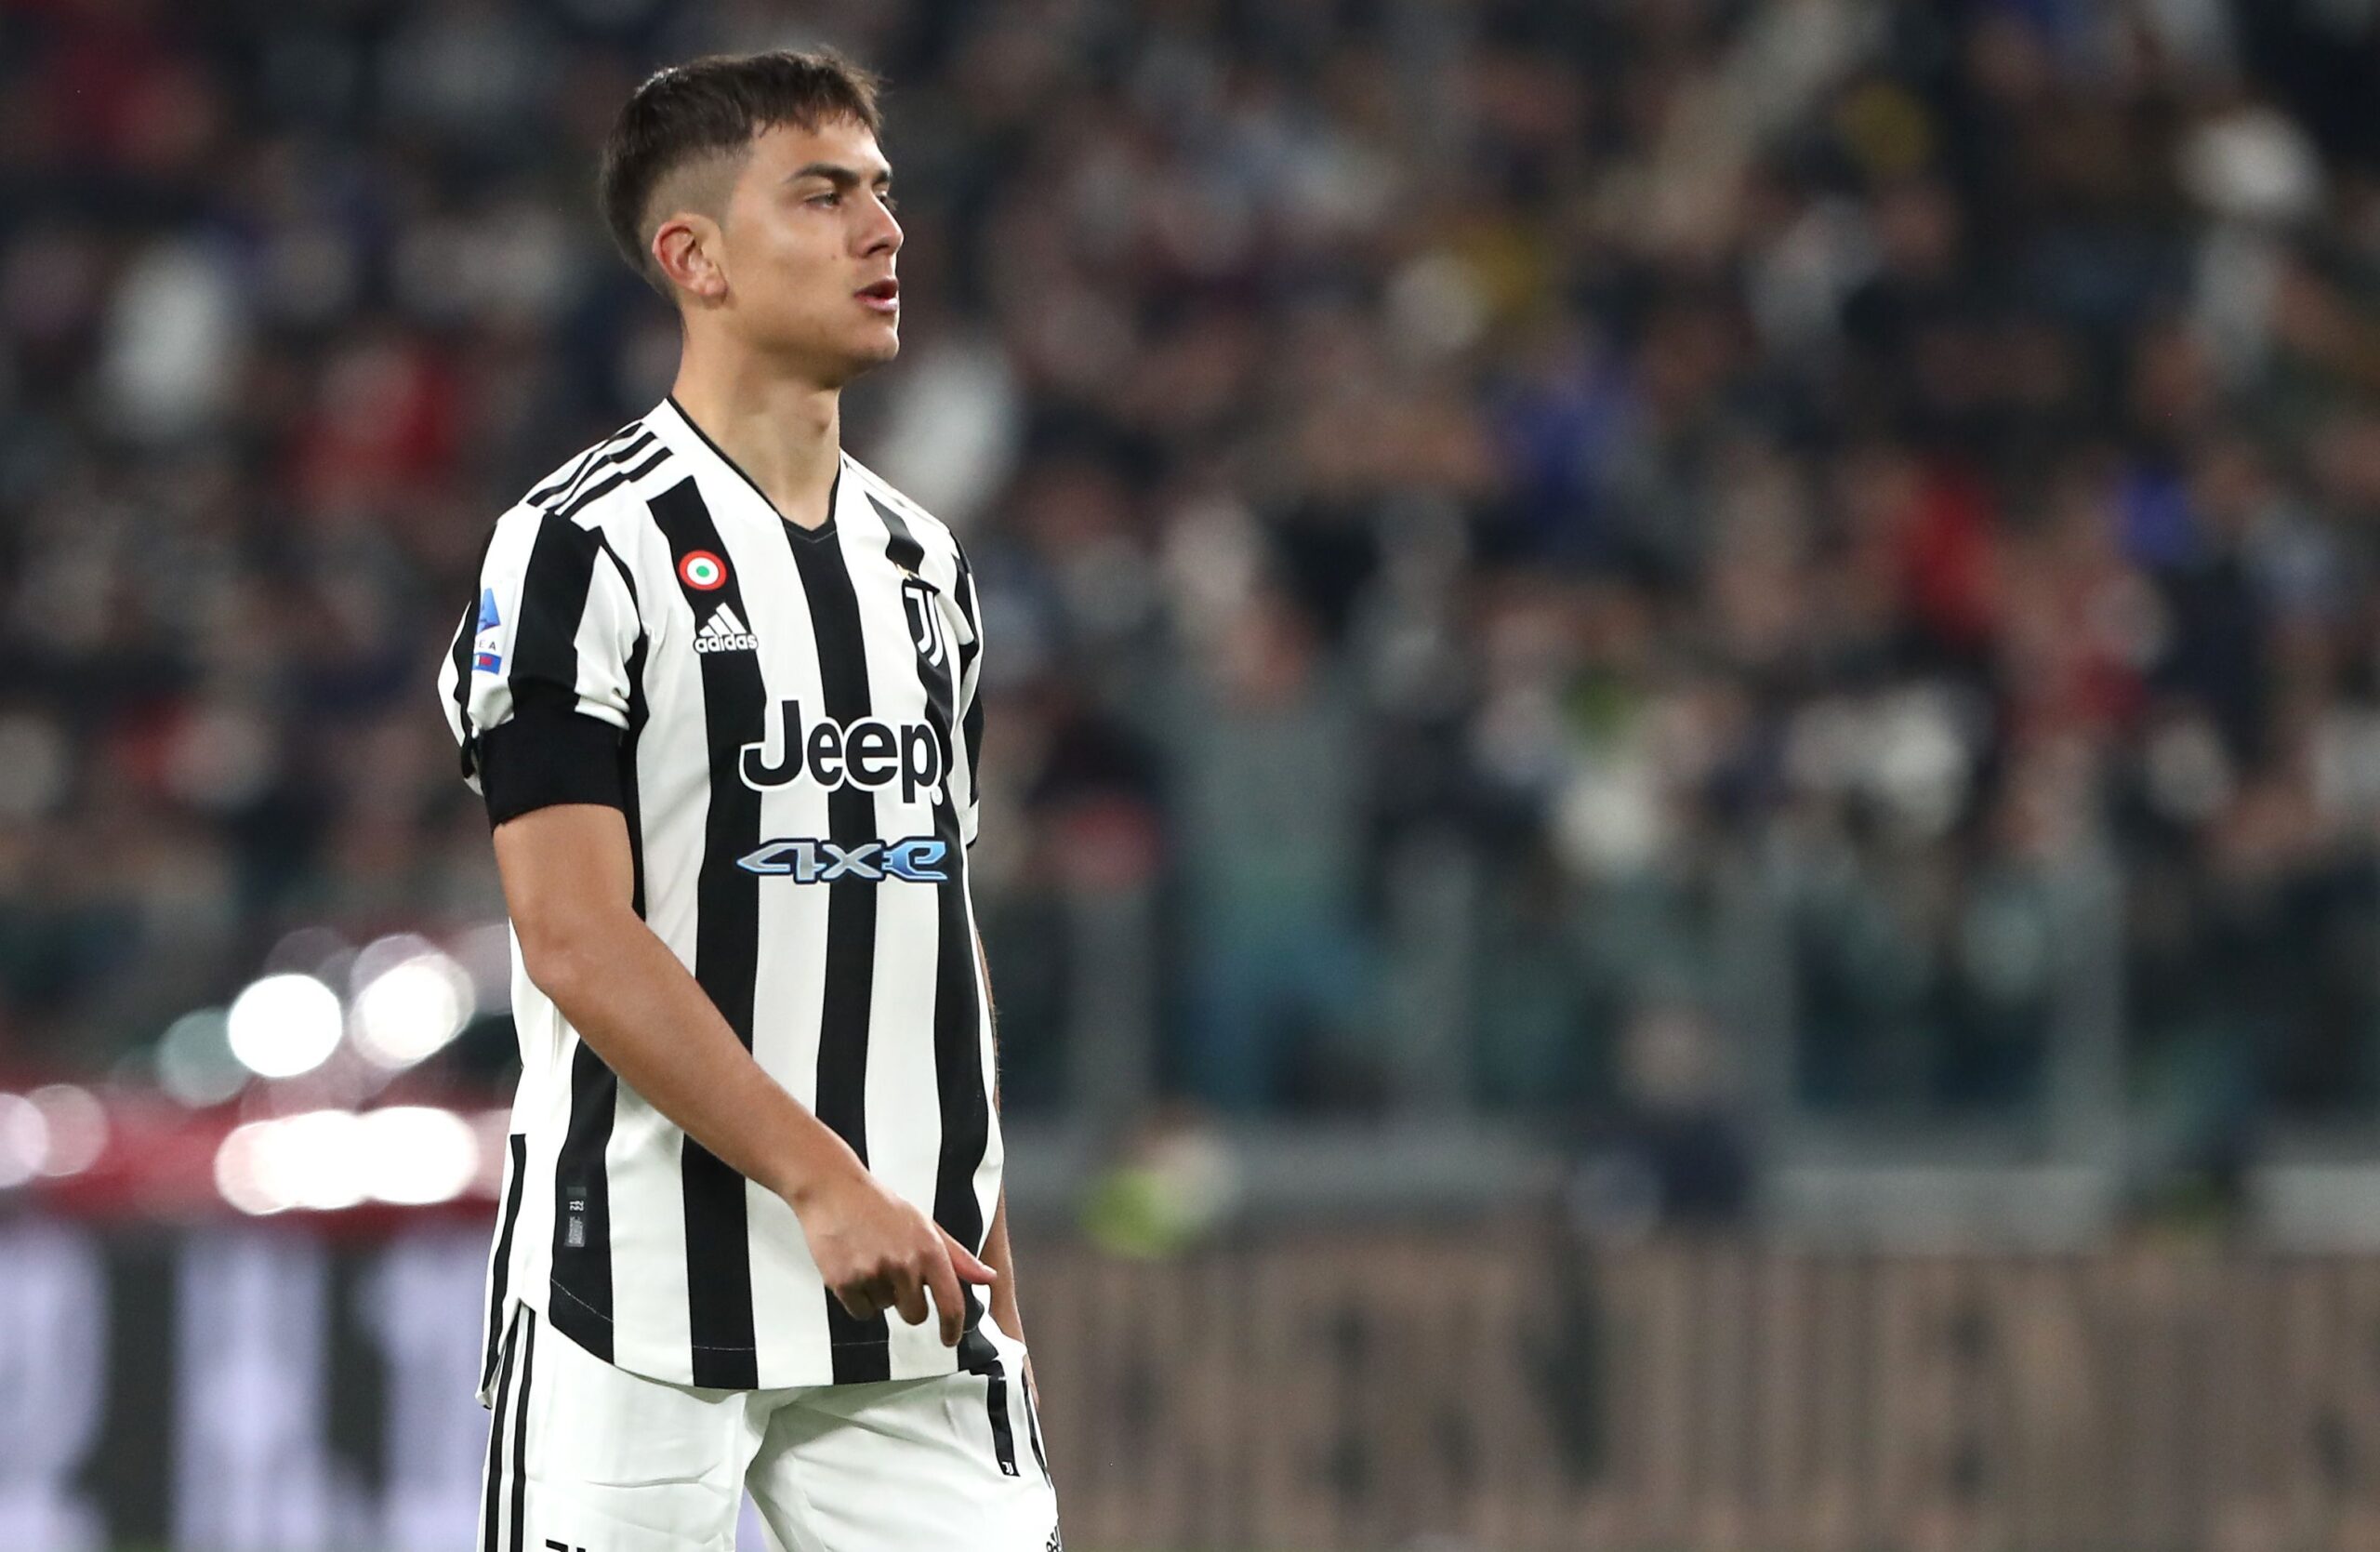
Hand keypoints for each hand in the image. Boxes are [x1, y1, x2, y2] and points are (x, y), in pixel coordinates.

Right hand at [788, 1165, 994, 1344]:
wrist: (834, 1191)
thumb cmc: (883, 1207)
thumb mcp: (926, 1225)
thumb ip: (958, 1257)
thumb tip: (988, 1278)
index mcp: (929, 1250)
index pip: (951, 1302)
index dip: (953, 1327)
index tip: (950, 1339)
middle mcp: (904, 1264)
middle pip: (915, 1315)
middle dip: (908, 1304)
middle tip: (895, 1275)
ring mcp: (873, 1274)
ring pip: (885, 1311)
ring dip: (880, 1295)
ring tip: (870, 1260)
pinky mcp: (844, 1282)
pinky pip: (860, 1312)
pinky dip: (858, 1298)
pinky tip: (854, 1268)